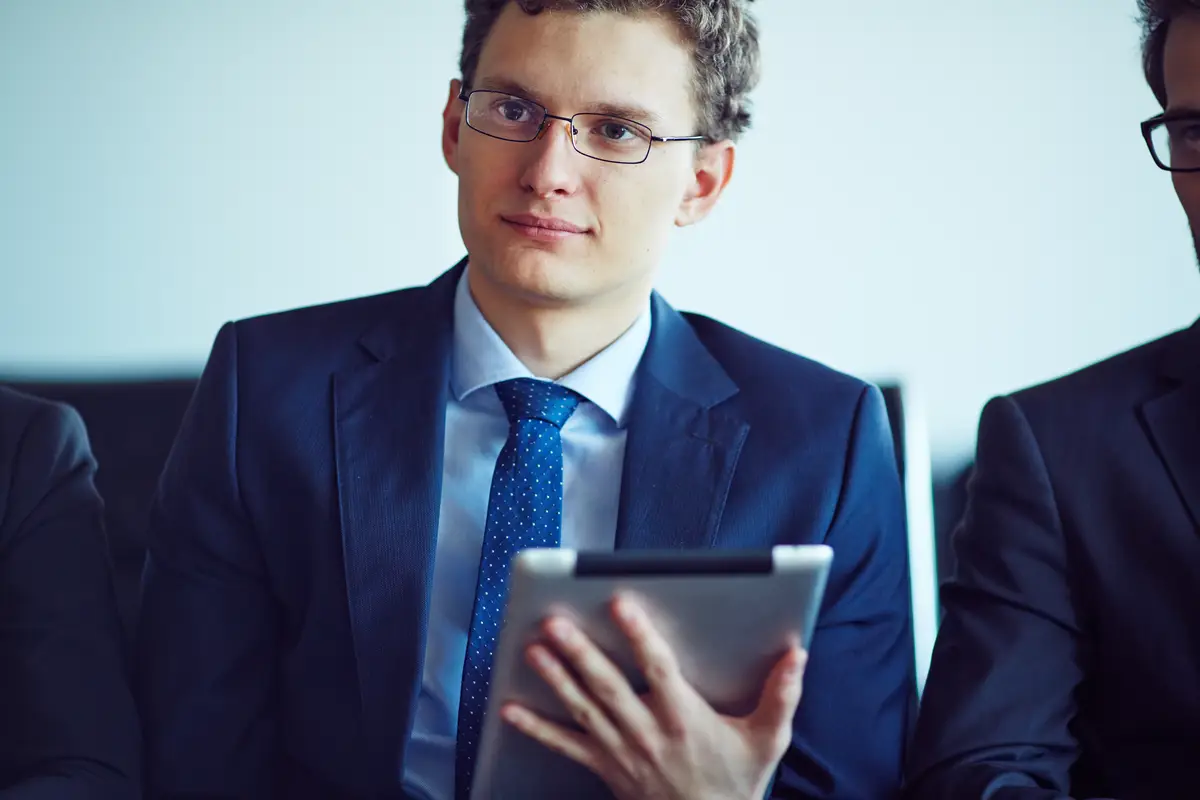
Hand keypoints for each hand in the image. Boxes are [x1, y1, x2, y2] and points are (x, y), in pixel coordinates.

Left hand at [500, 594, 807, 799]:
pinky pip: (564, 747)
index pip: (658, 670)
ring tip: (532, 649)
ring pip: (583, 709)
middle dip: (580, 653)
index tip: (621, 604)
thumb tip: (797, 654)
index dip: (639, 636)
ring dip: (555, 679)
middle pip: (609, 687)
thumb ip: (781, 696)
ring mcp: (621, 751)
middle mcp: (648, 732)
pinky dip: (536, 729)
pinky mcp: (604, 767)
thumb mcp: (766, 740)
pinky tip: (509, 709)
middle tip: (556, 623)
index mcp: (685, 718)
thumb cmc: (736, 782)